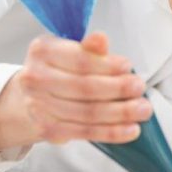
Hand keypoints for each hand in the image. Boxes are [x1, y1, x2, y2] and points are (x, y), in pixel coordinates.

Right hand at [0, 32, 151, 152]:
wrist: (29, 97)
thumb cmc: (58, 70)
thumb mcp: (69, 51)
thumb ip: (88, 49)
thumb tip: (101, 39)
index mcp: (42, 51)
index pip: (79, 60)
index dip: (107, 65)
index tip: (128, 66)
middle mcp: (35, 78)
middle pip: (84, 87)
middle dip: (118, 89)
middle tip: (140, 88)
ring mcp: (39, 106)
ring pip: (87, 112)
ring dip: (120, 113)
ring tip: (143, 110)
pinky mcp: (48, 130)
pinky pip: (85, 132)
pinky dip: (111, 132)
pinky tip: (130, 130)